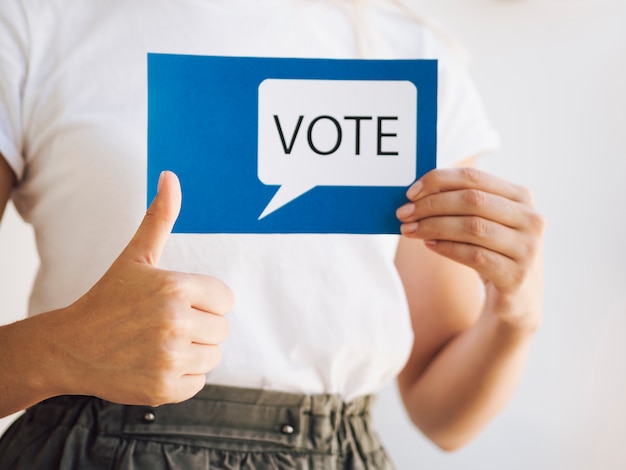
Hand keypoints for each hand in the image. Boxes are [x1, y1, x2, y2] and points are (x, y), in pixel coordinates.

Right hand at [50, 171, 233, 405]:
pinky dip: (182, 377)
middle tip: (164, 325)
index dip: (206, 302)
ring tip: (158, 344)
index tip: (179, 303)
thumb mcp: (136, 256)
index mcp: (176, 287)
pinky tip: (155, 364)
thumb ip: (159, 218)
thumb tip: (171, 176)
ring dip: (192, 352)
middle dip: (199, 327)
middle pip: (222, 329)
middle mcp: (175, 322)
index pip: (226, 300)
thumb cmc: (108, 299)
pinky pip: (199, 381)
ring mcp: (169, 358)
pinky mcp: (164, 389)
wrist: (70, 347)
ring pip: (212, 356)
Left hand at [396, 167, 544, 331]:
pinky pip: (475, 256)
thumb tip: (416, 194)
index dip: (439, 180)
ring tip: (410, 230)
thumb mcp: (484, 222)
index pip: (474, 178)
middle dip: (432, 205)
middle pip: (472, 200)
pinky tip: (429, 245)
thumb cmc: (493, 251)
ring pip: (473, 227)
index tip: (410, 193)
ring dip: (434, 226)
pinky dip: (447, 248)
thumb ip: (460, 204)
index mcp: (520, 197)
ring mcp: (527, 248)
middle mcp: (530, 219)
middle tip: (404, 213)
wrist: (518, 296)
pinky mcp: (517, 275)